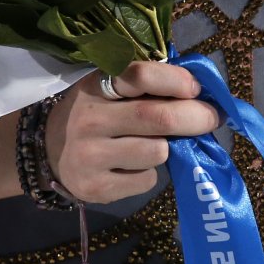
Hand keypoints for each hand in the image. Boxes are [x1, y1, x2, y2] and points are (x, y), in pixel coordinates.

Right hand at [45, 59, 223, 203]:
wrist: (50, 152)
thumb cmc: (95, 113)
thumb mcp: (110, 89)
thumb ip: (146, 87)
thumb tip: (199, 93)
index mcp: (97, 86)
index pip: (141, 76)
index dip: (176, 80)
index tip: (197, 88)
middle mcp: (90, 119)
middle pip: (157, 118)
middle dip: (195, 117)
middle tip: (213, 117)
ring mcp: (90, 156)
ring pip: (157, 152)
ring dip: (168, 148)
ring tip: (157, 143)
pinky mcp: (95, 188)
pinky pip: (146, 180)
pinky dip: (151, 173)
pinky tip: (134, 165)